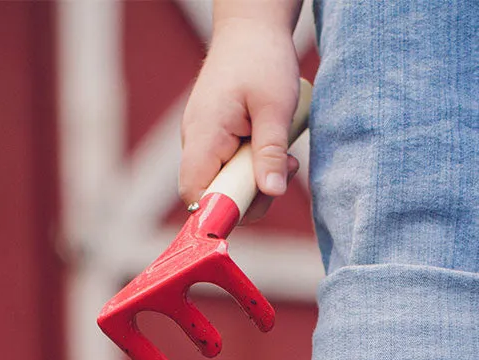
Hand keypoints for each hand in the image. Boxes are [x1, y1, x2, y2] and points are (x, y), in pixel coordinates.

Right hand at [180, 12, 301, 220]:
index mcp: (203, 134)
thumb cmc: (262, 59)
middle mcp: (196, 142)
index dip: (219, 211)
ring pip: (226, 185)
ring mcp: (205, 142)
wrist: (252, 29)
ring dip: (258, 182)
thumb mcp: (275, 107)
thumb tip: (271, 192)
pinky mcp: (218, 142)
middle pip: (213, 196)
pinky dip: (255, 168)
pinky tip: (273, 149)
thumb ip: (270, 152)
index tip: (255, 202)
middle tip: (283, 170)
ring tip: (284, 156)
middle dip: (251, 196)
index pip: (195, 194)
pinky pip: (233, 170)